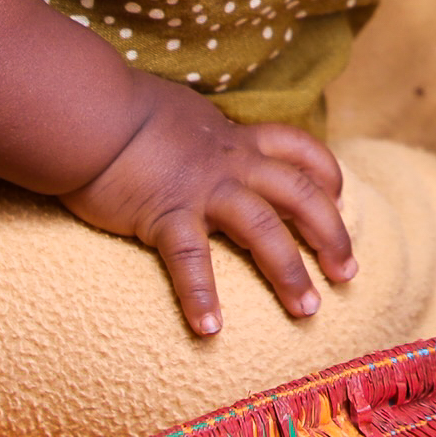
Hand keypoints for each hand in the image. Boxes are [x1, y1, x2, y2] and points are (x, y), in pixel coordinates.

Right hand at [61, 77, 354, 335]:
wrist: (87, 106)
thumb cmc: (120, 108)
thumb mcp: (177, 112)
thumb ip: (195, 131)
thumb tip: (190, 135)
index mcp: (233, 138)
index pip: (298, 149)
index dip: (326, 173)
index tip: (338, 196)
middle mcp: (229, 163)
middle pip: (300, 195)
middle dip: (331, 235)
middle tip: (348, 275)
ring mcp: (201, 189)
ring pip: (264, 230)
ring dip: (290, 273)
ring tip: (308, 311)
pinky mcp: (164, 212)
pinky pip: (190, 260)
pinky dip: (202, 296)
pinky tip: (210, 330)